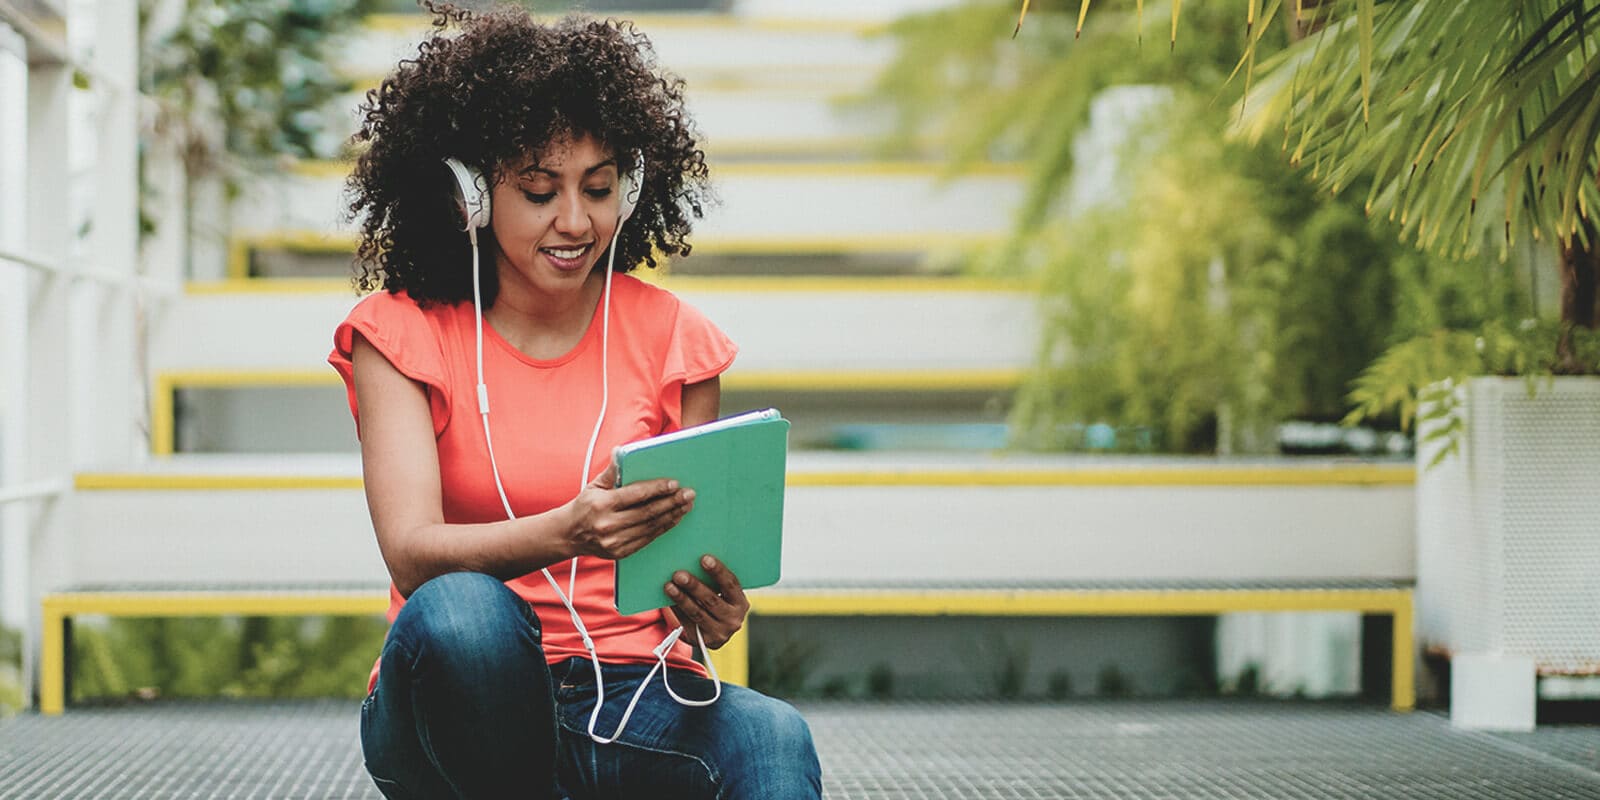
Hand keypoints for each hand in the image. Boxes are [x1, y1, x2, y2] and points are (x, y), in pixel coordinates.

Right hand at [564, 462, 694, 560]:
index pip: (635, 495)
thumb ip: (611, 471)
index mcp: (601, 504)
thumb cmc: (584, 506)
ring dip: (672, 516)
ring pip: (650, 527)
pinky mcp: (620, 553)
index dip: (657, 489)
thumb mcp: (594, 485)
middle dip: (671, 502)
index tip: (674, 483)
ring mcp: (614, 541)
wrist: (568, 534)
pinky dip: (663, 528)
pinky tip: (674, 519)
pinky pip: (647, 539)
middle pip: (647, 512)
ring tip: (686, 505)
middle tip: (689, 494)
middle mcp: (608, 524)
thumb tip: (621, 451)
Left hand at [664, 555, 748, 648]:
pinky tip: (667, 600)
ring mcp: (719, 633)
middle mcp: (733, 620)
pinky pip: (687, 623)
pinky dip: (677, 610)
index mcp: (741, 603)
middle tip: (679, 574)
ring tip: (668, 586)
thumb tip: (691, 560)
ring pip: (697, 613)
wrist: (715, 631)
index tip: (704, 558)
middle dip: (694, 586)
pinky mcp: (702, 641)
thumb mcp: (723, 594)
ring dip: (681, 598)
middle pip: (712, 600)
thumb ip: (714, 581)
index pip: (731, 584)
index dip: (718, 571)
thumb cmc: (717, 601)